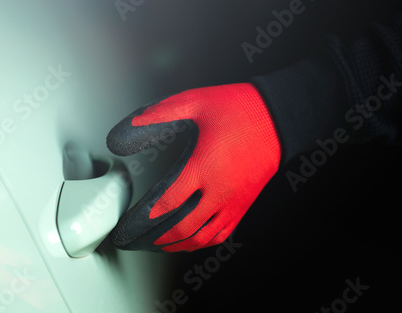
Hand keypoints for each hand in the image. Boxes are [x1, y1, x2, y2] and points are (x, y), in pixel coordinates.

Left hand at [107, 83, 280, 251]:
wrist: (280, 117)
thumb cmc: (239, 109)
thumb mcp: (194, 103)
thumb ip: (157, 116)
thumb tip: (125, 130)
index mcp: (202, 168)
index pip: (165, 204)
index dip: (141, 221)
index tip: (126, 227)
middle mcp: (218, 191)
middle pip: (180, 228)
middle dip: (152, 239)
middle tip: (134, 241)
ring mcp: (233, 202)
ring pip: (201, 237)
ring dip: (175, 245)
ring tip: (156, 246)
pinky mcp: (244, 204)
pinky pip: (221, 234)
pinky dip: (202, 243)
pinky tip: (191, 241)